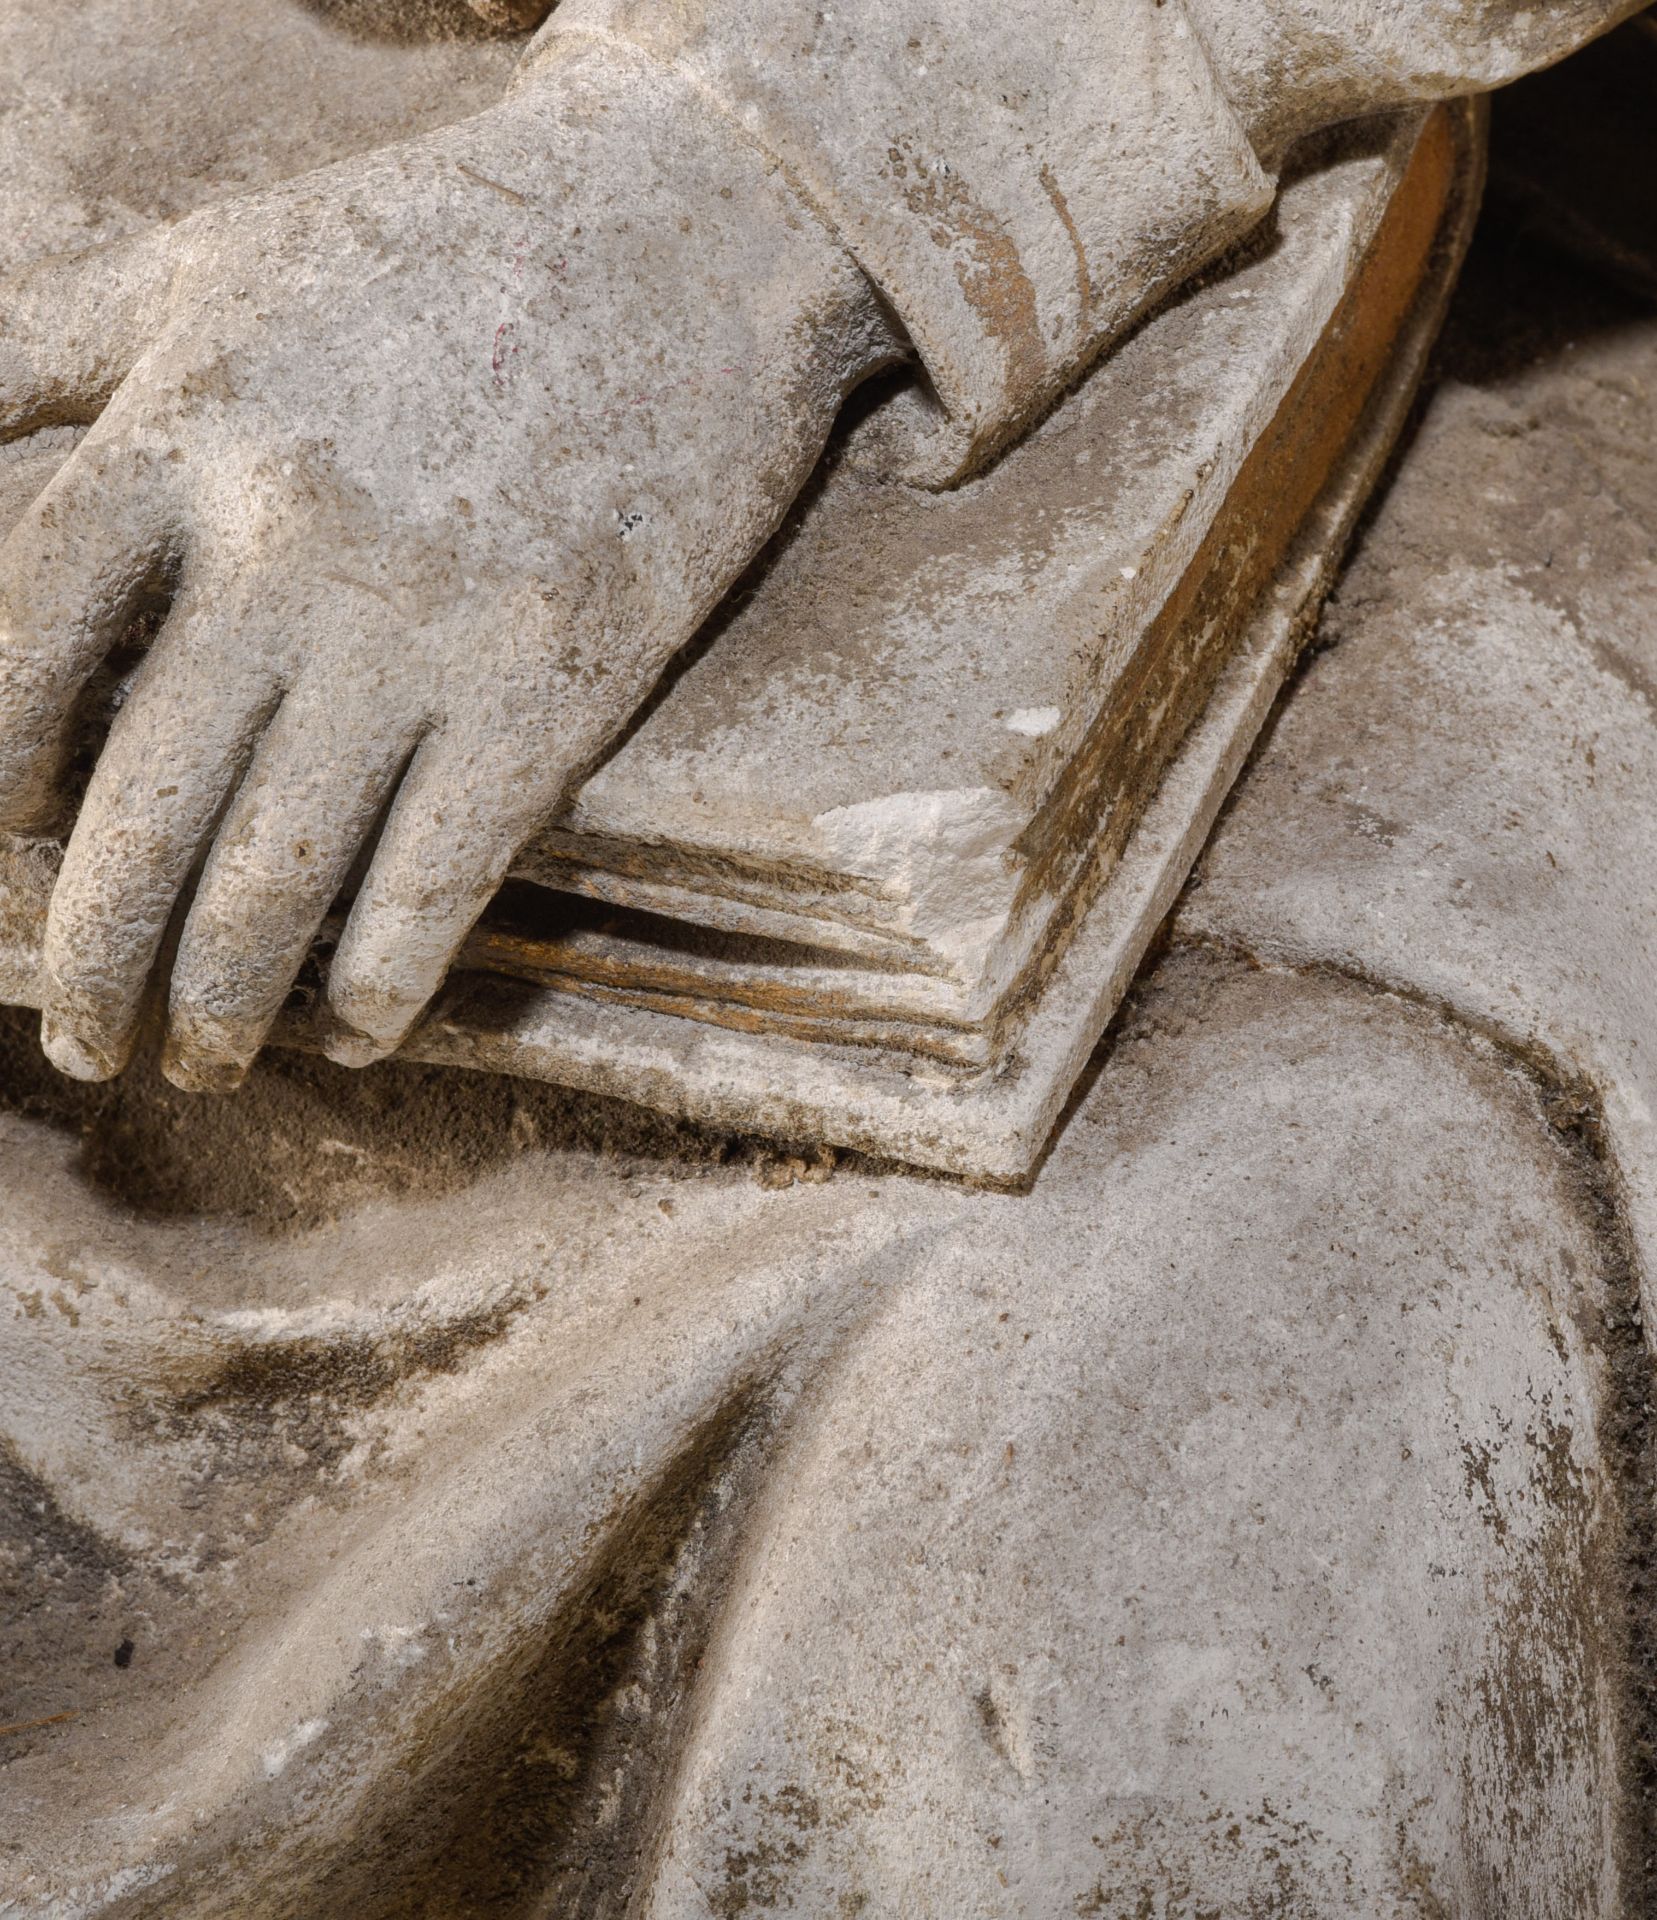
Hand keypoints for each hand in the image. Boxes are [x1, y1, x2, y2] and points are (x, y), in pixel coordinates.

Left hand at [0, 42, 894, 1089]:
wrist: (694, 225)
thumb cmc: (437, 244)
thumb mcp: (211, 261)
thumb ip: (43, 344)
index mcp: (182, 429)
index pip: (27, 651)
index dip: (0, 777)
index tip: (19, 843)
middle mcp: (284, 543)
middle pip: (136, 808)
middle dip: (92, 962)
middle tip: (83, 1046)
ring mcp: (425, 627)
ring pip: (278, 875)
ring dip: (218, 1003)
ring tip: (200, 1062)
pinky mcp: (556, 687)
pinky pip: (439, 878)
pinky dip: (383, 982)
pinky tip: (359, 1031)